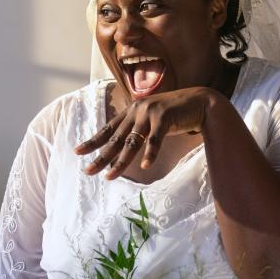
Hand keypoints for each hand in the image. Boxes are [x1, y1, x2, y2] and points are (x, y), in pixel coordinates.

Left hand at [74, 87, 215, 178]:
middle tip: (88, 171)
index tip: (78, 152)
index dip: (93, 141)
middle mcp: (137, 110)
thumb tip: (125, 146)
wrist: (201, 102)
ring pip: (132, 142)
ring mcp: (150, 113)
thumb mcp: (153, 119)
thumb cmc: (177, 113)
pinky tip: (146, 166)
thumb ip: (139, 128)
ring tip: (110, 176)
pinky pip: (155, 140)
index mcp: (132, 110)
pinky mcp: (165, 118)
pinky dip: (150, 153)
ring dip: (121, 161)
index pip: (109, 129)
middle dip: (101, 157)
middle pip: (116, 139)